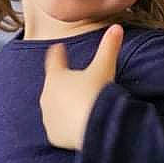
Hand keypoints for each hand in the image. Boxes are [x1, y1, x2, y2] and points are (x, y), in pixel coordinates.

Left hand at [40, 24, 122, 149]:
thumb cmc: (96, 95)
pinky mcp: (53, 135)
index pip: (54, 59)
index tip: (58, 48)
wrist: (94, 128)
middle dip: (64, 84)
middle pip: (54, 86)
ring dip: (64, 106)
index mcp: (56, 77)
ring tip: (80, 107)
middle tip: (77, 85)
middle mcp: (47, 96)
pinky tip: (77, 125)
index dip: (58, 53)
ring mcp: (48, 117)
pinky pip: (59, 128)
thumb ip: (109, 47)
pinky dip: (66, 126)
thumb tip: (116, 27)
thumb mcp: (104, 68)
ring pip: (55, 108)